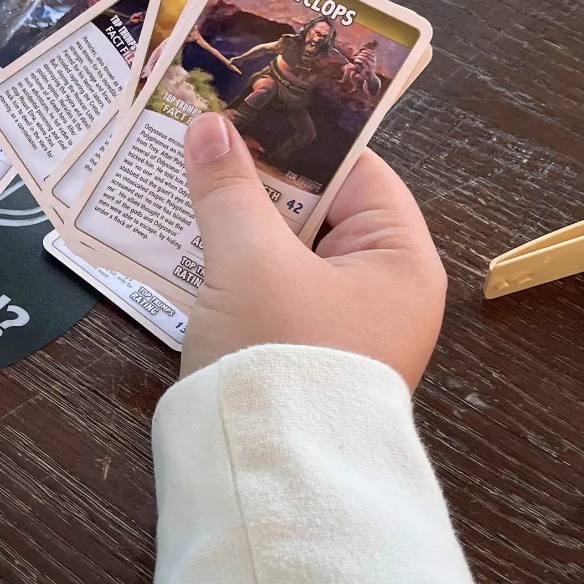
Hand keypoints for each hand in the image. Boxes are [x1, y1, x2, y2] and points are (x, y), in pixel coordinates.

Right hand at [180, 113, 445, 390]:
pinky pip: (266, 288)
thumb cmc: (278, 353)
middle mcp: (380, 292)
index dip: (299, 137)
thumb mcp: (249, 260)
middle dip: (256, 180)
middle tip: (202, 140)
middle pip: (317, 211)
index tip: (242, 108)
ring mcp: (337, 326)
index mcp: (399, 261)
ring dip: (237, 222)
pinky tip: (185, 242)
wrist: (264, 475)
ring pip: (285, 250)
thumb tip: (209, 124)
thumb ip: (228, 188)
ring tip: (184, 181)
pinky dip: (232, 264)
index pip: (356, 172)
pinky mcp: (296, 353)